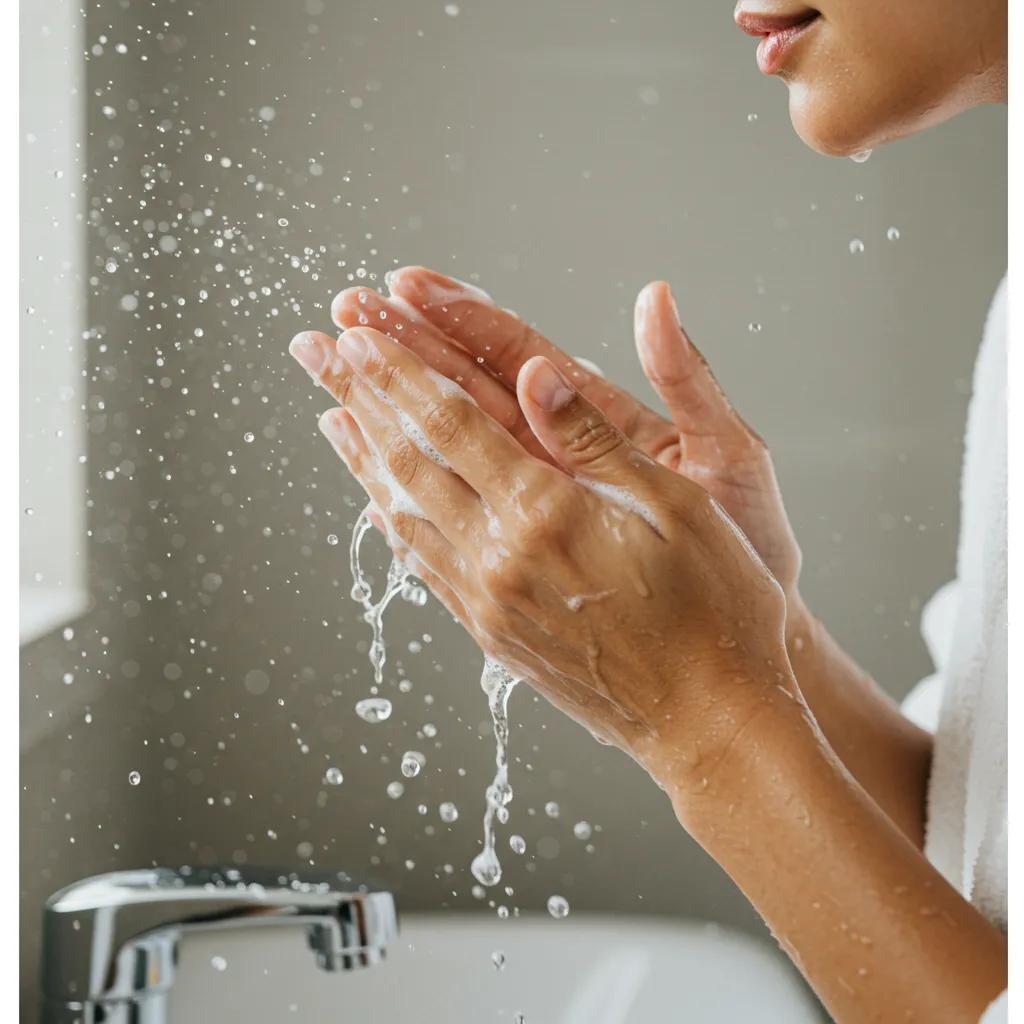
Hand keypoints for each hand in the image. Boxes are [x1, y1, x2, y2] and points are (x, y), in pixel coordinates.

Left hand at [290, 323, 800, 792]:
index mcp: (545, 514)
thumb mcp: (674, 505)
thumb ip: (593, 438)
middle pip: (409, 463)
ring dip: (364, 461)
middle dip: (360, 401)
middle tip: (316, 354)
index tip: (357, 335)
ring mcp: (490, 604)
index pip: (450, 424)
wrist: (711, 721)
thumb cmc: (714, 608)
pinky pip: (426, 568)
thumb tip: (535, 372)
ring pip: (404, 517)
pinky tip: (380, 505)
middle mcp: (500, 559)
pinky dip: (393, 526)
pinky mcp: (493, 636)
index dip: (400, 374)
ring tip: (331, 419)